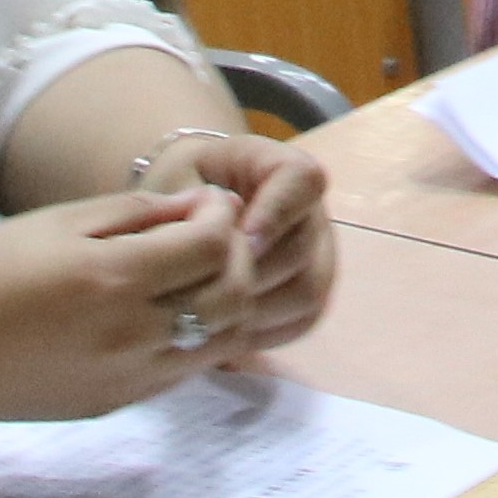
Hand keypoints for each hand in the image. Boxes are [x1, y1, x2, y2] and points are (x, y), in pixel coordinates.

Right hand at [0, 184, 264, 422]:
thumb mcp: (54, 224)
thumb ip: (134, 213)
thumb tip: (199, 207)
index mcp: (112, 280)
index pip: (212, 247)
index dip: (222, 217)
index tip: (207, 202)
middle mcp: (131, 336)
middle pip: (232, 296)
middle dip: (238, 256)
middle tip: (212, 232)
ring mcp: (127, 379)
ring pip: (221, 341)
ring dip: (226, 301)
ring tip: (197, 271)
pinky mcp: (116, 403)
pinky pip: (184, 369)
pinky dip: (197, 336)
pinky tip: (168, 309)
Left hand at [169, 132, 335, 354]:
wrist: (186, 213)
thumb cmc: (180, 191)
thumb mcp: (178, 182)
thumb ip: (191, 204)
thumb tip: (211, 237)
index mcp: (286, 168)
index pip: (303, 180)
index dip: (275, 212)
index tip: (239, 237)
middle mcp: (314, 214)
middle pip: (300, 250)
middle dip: (248, 272)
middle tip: (201, 286)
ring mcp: (320, 260)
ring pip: (304, 294)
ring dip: (252, 306)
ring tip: (205, 308)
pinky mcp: (311, 301)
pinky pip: (298, 322)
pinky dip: (260, 329)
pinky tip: (219, 326)